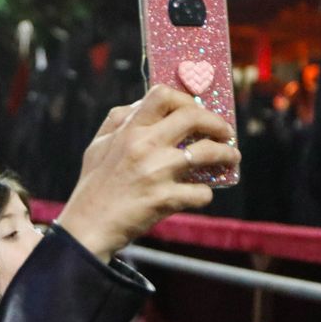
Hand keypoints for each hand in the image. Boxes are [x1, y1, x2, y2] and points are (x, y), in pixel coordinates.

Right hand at [56, 85, 238, 262]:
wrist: (88, 227)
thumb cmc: (94, 185)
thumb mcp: (98, 145)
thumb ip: (120, 121)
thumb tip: (146, 104)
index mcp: (129, 129)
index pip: (163, 95)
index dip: (186, 99)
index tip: (196, 109)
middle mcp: (145, 145)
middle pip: (194, 117)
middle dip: (217, 123)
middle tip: (225, 132)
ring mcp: (157, 172)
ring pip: (207, 152)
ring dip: (226, 154)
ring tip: (232, 158)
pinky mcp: (164, 199)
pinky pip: (201, 192)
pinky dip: (204, 194)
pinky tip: (200, 194)